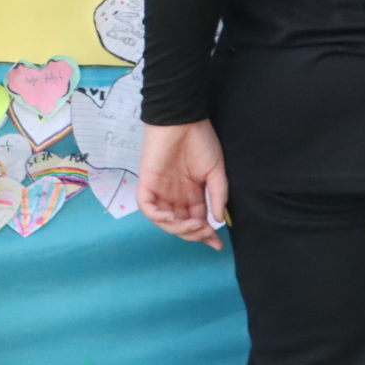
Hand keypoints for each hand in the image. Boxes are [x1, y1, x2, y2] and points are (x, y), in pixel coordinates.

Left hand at [137, 120, 226, 249]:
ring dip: (178, 228)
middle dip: (193, 234)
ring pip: (163, 220)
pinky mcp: (147, 182)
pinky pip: (147, 207)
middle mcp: (175, 195)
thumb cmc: (200, 142)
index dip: (205, 235)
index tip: (217, 244)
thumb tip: (218, 220)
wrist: (184, 120)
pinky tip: (171, 218)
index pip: (196, 221)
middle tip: (206, 232)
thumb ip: (217, 195)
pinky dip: (157, 217)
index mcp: (192, 194)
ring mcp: (160, 190)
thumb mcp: (216, 171)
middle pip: (180, 225)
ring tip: (194, 224)